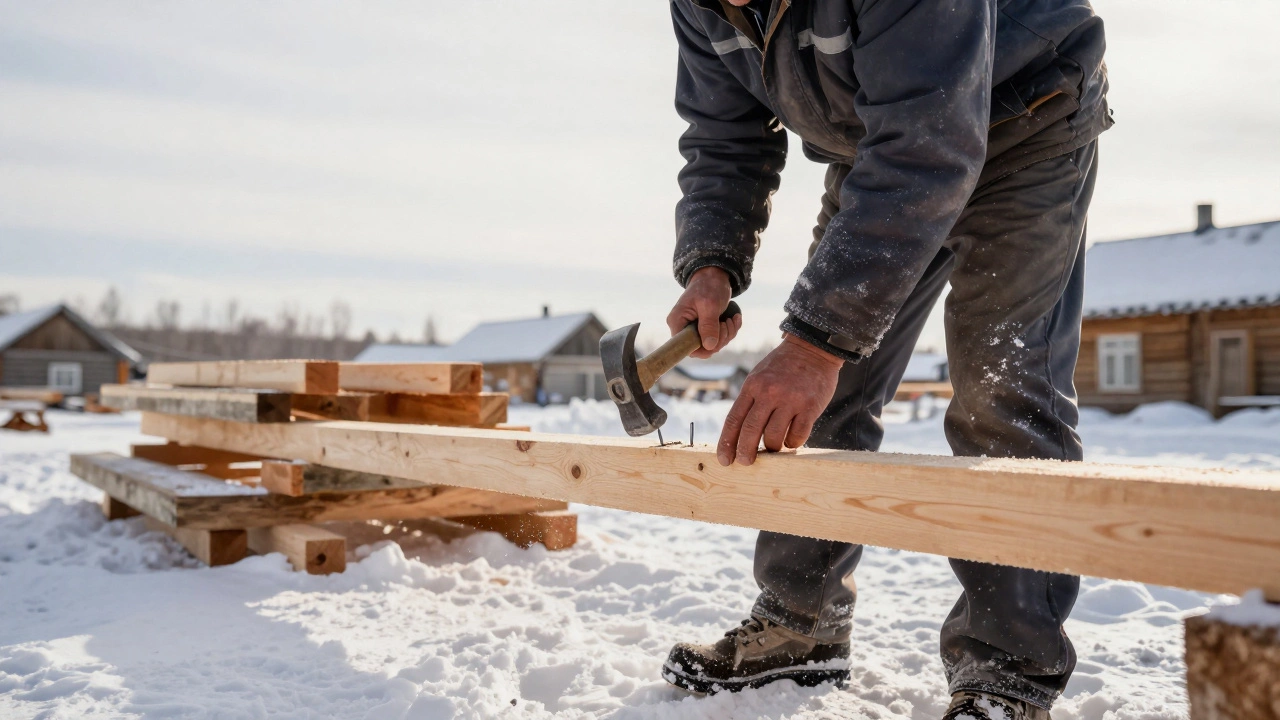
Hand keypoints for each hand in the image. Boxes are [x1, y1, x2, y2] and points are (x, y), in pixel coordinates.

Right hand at [667, 267, 740, 357]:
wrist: (714, 275)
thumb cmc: (708, 286)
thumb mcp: (709, 305)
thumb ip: (708, 325)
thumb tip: (709, 346)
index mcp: (677, 322)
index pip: (684, 347)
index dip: (701, 350)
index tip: (716, 340)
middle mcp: (683, 328)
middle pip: (701, 348)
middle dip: (719, 339)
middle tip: (726, 323)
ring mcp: (695, 329)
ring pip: (713, 344)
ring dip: (727, 333)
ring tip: (731, 319)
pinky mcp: (706, 328)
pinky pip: (719, 338)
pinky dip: (730, 330)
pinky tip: (734, 318)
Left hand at [718, 334, 843, 465]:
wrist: (813, 348)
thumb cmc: (783, 367)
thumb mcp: (759, 377)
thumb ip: (750, 402)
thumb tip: (739, 434)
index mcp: (752, 386)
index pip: (734, 420)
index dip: (727, 443)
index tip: (724, 459)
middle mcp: (769, 393)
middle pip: (750, 431)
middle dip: (745, 452)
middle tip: (744, 463)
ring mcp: (790, 400)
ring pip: (774, 437)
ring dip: (772, 448)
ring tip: (774, 446)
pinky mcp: (810, 406)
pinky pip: (797, 435)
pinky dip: (792, 443)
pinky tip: (791, 440)